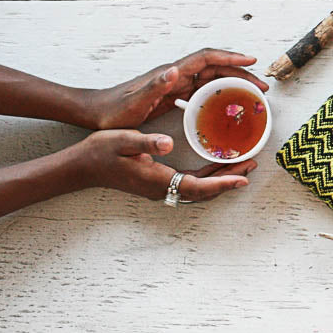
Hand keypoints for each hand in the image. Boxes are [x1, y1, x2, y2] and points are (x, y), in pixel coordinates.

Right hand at [68, 130, 256, 201]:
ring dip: (221, 179)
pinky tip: (217, 165)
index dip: (221, 184)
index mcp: (156, 179)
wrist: (80, 167)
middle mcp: (161, 189)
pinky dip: (208, 177)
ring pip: (198, 189)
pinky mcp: (158, 183)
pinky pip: (189, 184)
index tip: (243, 179)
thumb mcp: (121, 141)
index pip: (196, 186)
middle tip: (252, 165)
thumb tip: (168, 143)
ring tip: (242, 165)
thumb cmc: (99, 153)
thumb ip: (145, 143)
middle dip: (229, 180)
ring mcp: (159, 188)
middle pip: (203, 190)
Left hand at [80, 48, 267, 129]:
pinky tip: (225, 105)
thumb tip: (174, 70)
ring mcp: (174, 84)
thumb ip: (154, 87)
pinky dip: (219, 93)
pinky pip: (202, 90)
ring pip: (211, 78)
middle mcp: (175, 75)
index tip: (251, 62)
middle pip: (215, 68)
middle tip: (261, 87)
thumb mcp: (134, 103)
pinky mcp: (172, 94)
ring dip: (233, 83)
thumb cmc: (113, 111)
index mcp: (170, 74)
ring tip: (251, 95)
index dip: (230, 58)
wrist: (95, 113)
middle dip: (241, 74)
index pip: (206, 59)